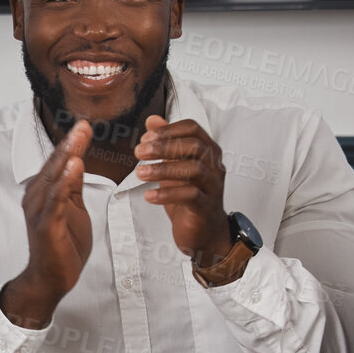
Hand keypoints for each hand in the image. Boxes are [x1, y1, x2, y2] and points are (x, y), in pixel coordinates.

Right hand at [0, 120, 92, 328]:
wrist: (51, 278)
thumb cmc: (62, 245)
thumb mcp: (73, 209)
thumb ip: (73, 187)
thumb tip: (77, 161)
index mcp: (43, 192)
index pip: (58, 162)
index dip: (70, 144)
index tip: (84, 126)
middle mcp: (36, 197)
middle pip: (54, 165)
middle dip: (69, 144)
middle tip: (83, 125)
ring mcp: (39, 210)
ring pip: (53, 178)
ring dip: (66, 156)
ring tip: (78, 138)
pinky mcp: (46, 225)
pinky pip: (56, 200)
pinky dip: (64, 182)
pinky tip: (74, 167)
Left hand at [134, 115, 232, 267]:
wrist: (205, 232)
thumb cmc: (190, 196)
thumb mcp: (175, 166)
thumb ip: (166, 143)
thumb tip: (153, 120)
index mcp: (208, 151)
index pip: (193, 128)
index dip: (168, 130)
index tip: (146, 137)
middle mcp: (215, 166)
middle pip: (193, 146)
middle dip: (163, 147)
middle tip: (139, 152)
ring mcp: (213, 186)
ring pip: (193, 170)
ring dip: (162, 169)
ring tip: (139, 173)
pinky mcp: (206, 207)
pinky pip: (190, 195)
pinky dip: (167, 194)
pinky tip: (149, 196)